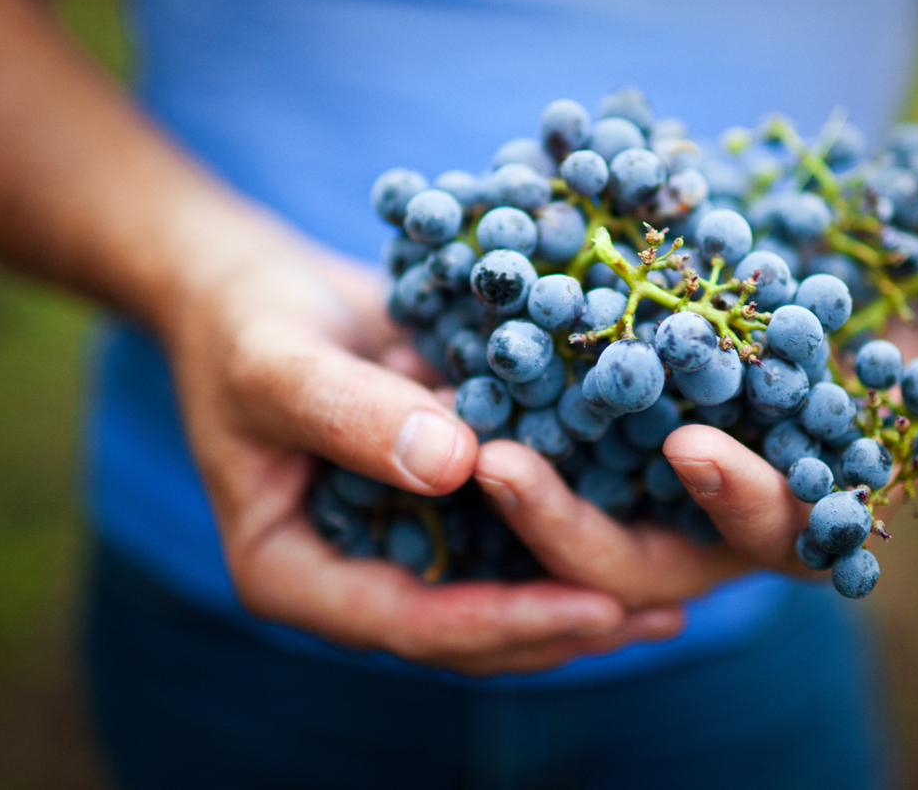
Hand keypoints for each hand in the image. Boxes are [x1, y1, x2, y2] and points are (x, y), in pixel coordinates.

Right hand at [161, 219, 681, 674]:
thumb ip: (351, 413)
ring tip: (673, 596)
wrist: (257, 287)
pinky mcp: (437, 501)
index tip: (596, 603)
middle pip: (464, 630)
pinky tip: (641, 521)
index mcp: (292, 572)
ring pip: (494, 591)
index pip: (406, 623)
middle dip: (560, 627)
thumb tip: (455, 465)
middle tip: (656, 611)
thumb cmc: (245, 323)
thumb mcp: (279, 363)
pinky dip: (565, 532)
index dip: (502, 621)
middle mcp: (352, 573)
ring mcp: (397, 540)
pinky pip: (505, 532)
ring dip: (576, 595)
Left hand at [475, 322, 917, 592]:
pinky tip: (433, 381)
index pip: (759, 532)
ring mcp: (623, 496)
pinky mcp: (568, 449)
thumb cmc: (869, 340)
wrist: (789, 295)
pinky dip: (485, 421)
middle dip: (573, 522)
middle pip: (627, 554)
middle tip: (508, 464)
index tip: (699, 444)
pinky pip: (517, 452)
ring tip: (458, 434)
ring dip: (509, 484)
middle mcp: (691, 525)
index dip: (738, 499)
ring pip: (558, 515)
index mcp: (780, 517)